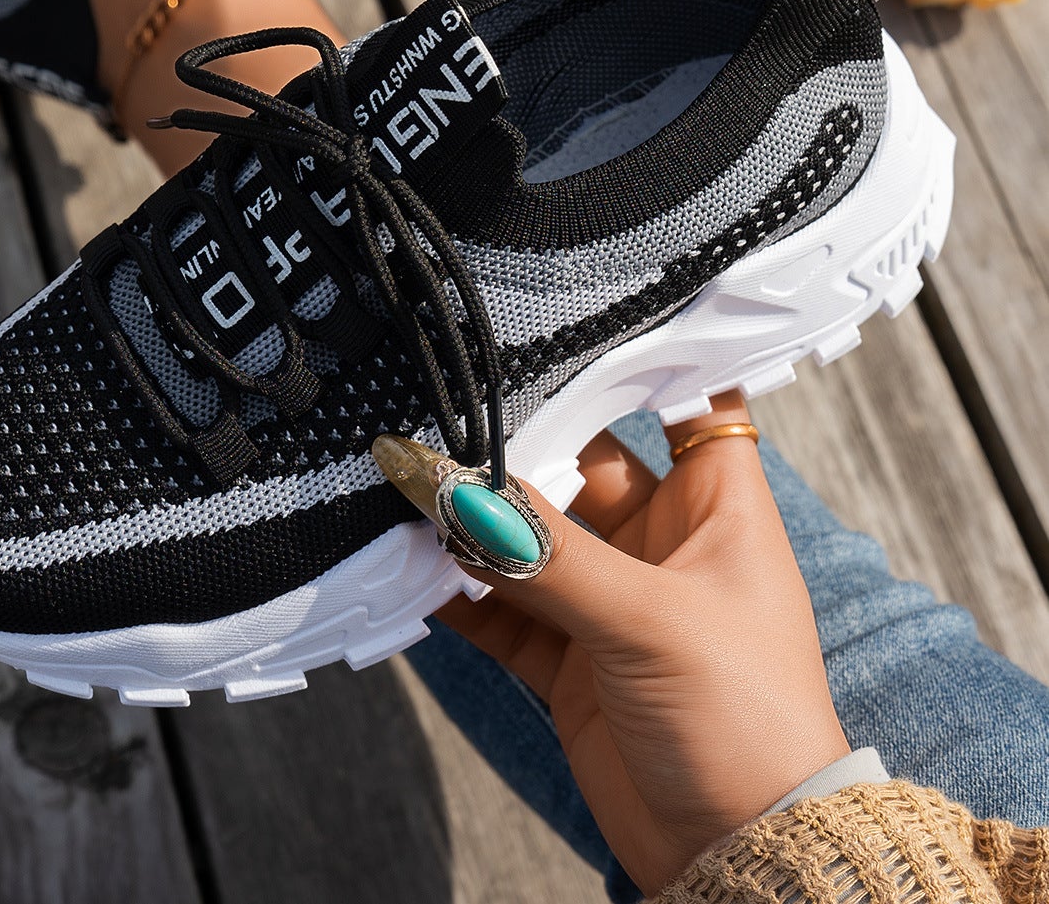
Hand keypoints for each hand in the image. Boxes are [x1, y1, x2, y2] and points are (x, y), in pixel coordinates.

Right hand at [434, 396, 848, 895]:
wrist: (744, 859)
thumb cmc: (746, 721)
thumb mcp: (649, 619)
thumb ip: (542, 553)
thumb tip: (449, 486)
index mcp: (717, 505)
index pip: (687, 397)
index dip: (641, 354)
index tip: (572, 310)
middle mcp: (663, 542)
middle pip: (584, 460)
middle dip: (520, 440)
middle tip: (446, 405)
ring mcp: (613, 600)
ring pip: (532, 535)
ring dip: (478, 519)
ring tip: (412, 485)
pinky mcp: (571, 660)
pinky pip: (503, 606)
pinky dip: (461, 590)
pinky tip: (415, 565)